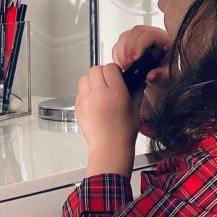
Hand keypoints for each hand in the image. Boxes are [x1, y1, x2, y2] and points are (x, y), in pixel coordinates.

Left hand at [75, 63, 143, 177]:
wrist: (109, 148)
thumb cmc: (123, 133)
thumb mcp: (135, 109)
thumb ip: (136, 92)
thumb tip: (138, 83)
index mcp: (115, 91)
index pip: (110, 68)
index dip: (115, 71)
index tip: (117, 76)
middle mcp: (98, 93)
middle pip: (95, 69)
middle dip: (102, 74)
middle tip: (108, 82)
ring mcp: (86, 100)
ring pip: (84, 78)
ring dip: (91, 81)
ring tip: (98, 91)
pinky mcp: (78, 107)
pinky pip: (79, 92)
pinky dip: (85, 93)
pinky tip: (94, 103)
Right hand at [112, 25, 173, 121]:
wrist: (162, 75)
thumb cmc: (167, 72)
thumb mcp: (168, 76)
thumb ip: (161, 75)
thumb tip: (152, 75)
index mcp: (164, 39)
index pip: (149, 34)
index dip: (139, 45)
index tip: (134, 60)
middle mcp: (151, 35)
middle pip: (135, 32)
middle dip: (128, 49)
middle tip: (127, 65)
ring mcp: (139, 38)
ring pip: (125, 36)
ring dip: (121, 52)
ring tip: (124, 66)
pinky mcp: (130, 43)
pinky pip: (119, 43)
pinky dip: (117, 54)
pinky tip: (122, 64)